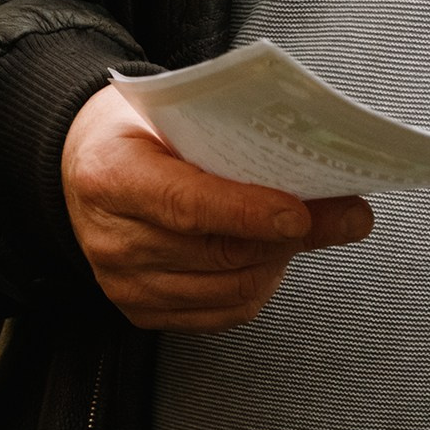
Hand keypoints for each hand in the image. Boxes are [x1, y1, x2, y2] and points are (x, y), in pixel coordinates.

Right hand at [62, 83, 371, 332]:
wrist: (87, 164)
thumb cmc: (139, 131)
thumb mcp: (175, 115)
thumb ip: (237, 141)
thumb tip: (320, 172)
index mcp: (109, 175)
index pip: (185, 205)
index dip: (246, 213)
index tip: (298, 213)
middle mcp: (111, 237)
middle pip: (214, 252)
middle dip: (288, 236)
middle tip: (343, 214)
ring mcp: (122, 281)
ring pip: (225, 289)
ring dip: (278, 263)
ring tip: (304, 231)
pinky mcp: (140, 311)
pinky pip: (218, 315)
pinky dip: (256, 288)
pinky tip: (270, 259)